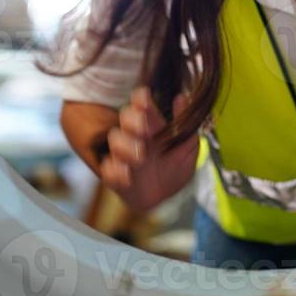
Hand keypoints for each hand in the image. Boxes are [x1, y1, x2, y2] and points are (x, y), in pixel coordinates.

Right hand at [99, 87, 198, 213]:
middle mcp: (136, 136)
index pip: (142, 104)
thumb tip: (181, 97)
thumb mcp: (188, 147)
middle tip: (144, 130)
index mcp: (153, 126)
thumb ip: (184, 123)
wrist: (165, 198)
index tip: (144, 99)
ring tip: (141, 158)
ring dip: (126, 146)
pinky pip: (108, 169)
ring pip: (115, 139)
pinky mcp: (115, 175)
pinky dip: (115, 171)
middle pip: (125, 116)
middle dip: (133, 120)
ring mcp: (124, 155)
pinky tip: (127, 176)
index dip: (141, 99)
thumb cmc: (175, 169)